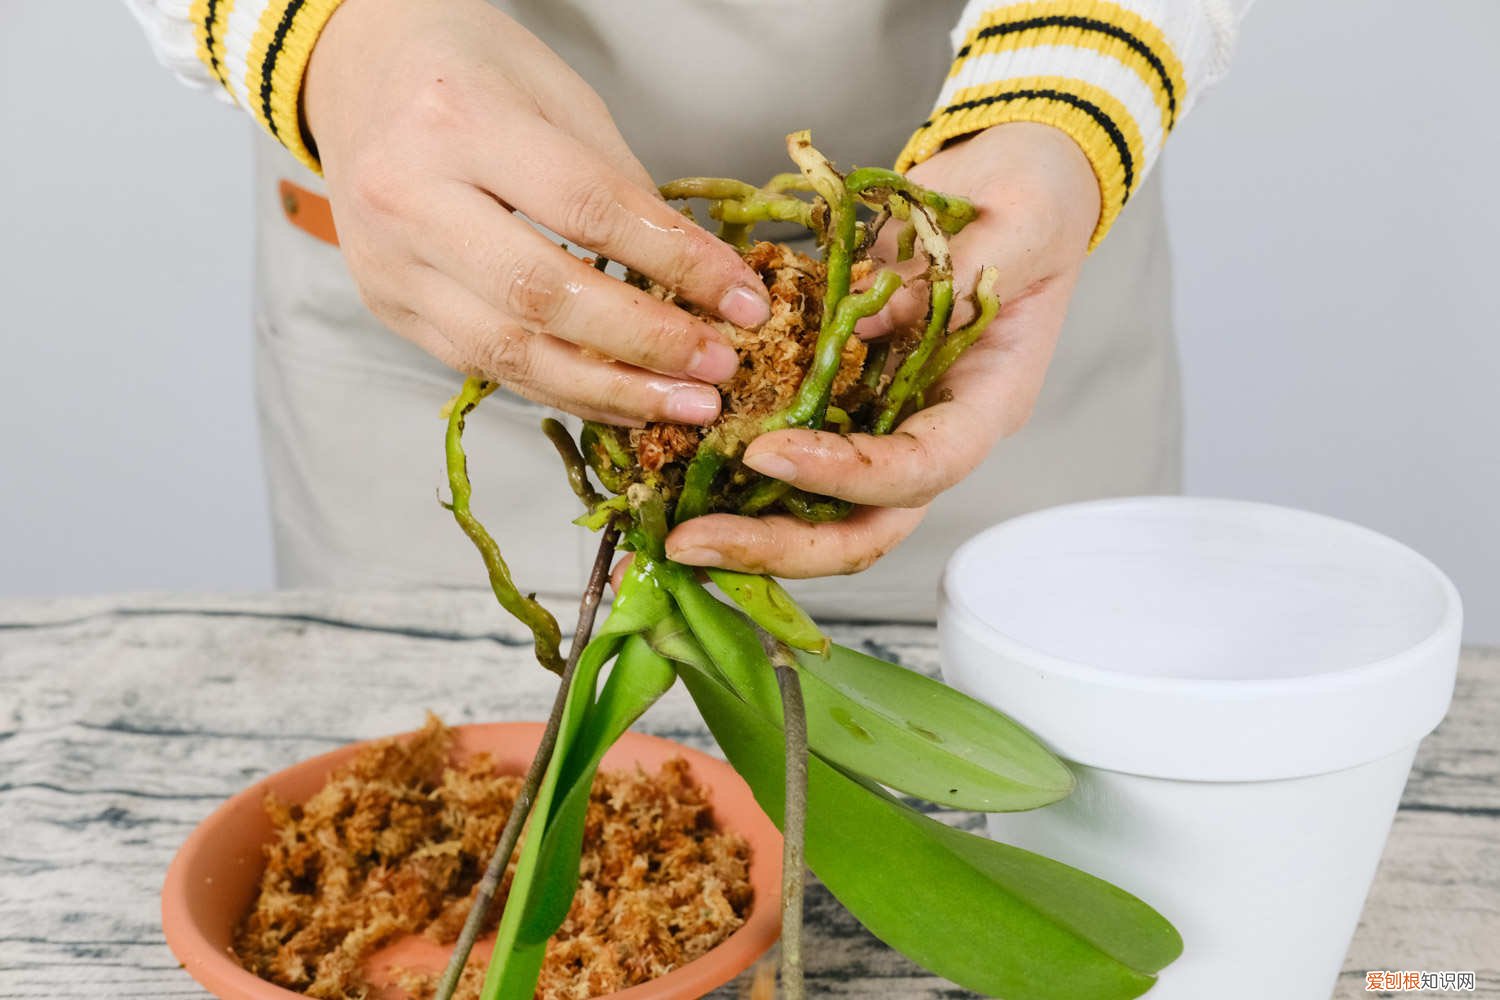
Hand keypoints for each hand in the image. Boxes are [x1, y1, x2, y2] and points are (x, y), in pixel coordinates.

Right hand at [303, 0, 770, 425]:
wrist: (358, 72)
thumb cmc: (470, 72)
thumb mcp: (555, 94)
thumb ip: (618, 184)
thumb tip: (694, 277)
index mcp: (459, 120)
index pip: (589, 210)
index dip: (676, 263)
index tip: (743, 300)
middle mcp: (409, 196)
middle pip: (543, 294)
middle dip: (645, 342)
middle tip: (719, 367)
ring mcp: (390, 261)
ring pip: (510, 351)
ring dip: (609, 389)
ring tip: (683, 406)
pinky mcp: (388, 306)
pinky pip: (485, 367)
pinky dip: (562, 390)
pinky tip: (622, 402)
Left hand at [664, 123, 1100, 575]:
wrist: (1010, 182)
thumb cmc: (1029, 201)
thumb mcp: (1012, 224)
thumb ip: (943, 279)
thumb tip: (852, 327)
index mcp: (982, 404)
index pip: (919, 469)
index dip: (847, 476)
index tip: (768, 453)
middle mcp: (929, 429)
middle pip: (862, 524)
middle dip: (779, 545)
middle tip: (694, 543)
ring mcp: (883, 420)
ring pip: (820, 508)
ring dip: (745, 529)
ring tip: (671, 533)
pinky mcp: (841, 396)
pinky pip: (789, 448)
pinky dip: (733, 472)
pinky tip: (674, 472)